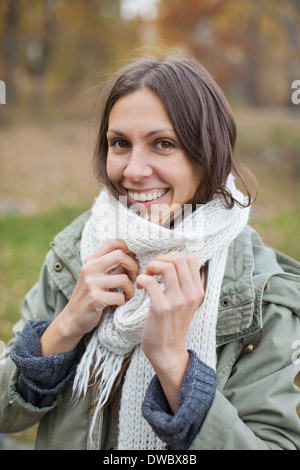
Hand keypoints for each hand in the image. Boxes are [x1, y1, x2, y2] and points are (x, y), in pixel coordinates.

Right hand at [41, 239, 138, 355]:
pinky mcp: (95, 298)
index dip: (128, 249)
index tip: (131, 261)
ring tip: (125, 296)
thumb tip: (133, 255)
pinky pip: (120, 297)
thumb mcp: (96, 276)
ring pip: (124, 279)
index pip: (113, 242)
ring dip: (130, 290)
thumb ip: (111, 266)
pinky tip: (115, 305)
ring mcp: (91, 283)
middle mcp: (90, 268)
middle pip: (120, 255)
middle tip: (133, 279)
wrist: (72, 319)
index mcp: (91, 260)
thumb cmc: (90, 296)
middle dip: (133, 267)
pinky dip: (122, 302)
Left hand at [136, 252, 203, 412]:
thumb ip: (189, 281)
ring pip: (166, 267)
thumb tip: (195, 258)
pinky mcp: (162, 308)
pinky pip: (151, 282)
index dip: (173, 257)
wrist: (167, 351)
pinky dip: (142, 279)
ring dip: (152, 267)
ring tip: (147, 276)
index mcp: (198, 291)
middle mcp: (191, 295)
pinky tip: (140, 287)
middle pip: (179, 260)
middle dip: (162, 259)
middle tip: (153, 270)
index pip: (191, 259)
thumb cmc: (172, 323)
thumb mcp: (187, 301)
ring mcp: (177, 301)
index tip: (163, 266)